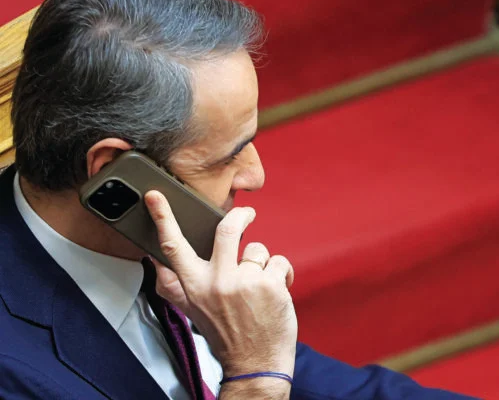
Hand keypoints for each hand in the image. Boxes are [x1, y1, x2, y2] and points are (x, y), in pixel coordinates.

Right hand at [144, 191, 296, 397]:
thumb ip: (175, 286)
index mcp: (194, 286)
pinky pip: (279, 261)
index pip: (173, 247)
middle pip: (227, 229)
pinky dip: (282, 274)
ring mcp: (245, 282)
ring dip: (262, 265)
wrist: (255, 363)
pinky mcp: (270, 285)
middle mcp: (217, 282)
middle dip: (241, 215)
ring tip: (259, 289)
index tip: (155, 196)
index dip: (163, 218)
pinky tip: (276, 292)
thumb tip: (155, 264)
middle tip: (247, 214)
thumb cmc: (226, 335)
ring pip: (257, 250)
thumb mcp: (193, 312)